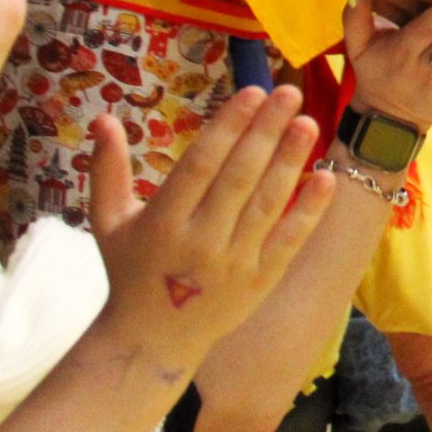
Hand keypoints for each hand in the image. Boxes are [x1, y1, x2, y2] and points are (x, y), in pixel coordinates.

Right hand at [89, 88, 332, 373]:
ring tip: (309, 123)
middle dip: (266, 132)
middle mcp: (199, 241)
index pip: (201, 164)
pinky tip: (327, 178)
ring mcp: (233, 264)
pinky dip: (309, 211)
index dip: (228, 126)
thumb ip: (107, 169)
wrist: (151, 340)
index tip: (253, 91)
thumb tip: (103, 115)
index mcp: (162, 222)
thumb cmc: (130, 270)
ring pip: (267, 205)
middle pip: (239, 178)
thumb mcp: (109, 222)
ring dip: (290, 162)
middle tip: (290, 93)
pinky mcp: (259, 282)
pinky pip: (288, 241)